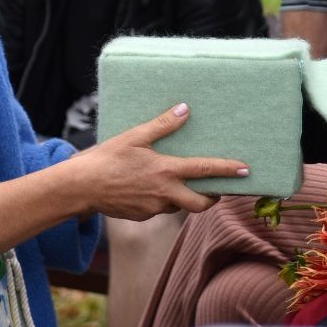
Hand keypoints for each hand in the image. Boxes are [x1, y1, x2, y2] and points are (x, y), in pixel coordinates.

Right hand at [70, 104, 247, 219]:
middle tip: (217, 189)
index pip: (205, 171)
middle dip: (213, 198)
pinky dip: (163, 199)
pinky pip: (160, 208)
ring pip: (179, 205)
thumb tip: (185, 110)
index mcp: (166, 171)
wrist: (80, 187)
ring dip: (184, 196)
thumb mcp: (135, 136)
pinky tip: (150, 187)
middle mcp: (164, 193)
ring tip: (179, 181)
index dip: (227, 171)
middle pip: (201, 204)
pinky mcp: (142, 216)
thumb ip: (162, 125)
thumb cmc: (106, 158)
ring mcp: (153, 208)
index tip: (246, 171)